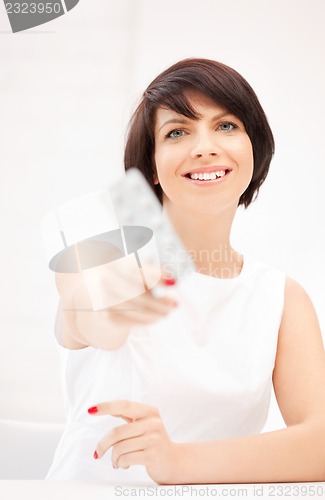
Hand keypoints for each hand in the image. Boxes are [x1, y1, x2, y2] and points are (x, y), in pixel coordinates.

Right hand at [55, 252, 176, 348]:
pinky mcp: (106, 317)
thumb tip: (172, 281)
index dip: (156, 275)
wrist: (87, 296)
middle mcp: (104, 282)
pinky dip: (148, 320)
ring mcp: (103, 301)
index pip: (136, 270)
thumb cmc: (116, 280)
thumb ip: (148, 273)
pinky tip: (157, 317)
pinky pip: (132, 321)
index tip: (174, 281)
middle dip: (159, 301)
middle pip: (137, 294)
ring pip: (136, 309)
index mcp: (112, 264)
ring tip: (169, 311)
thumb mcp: (128, 270)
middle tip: (175, 303)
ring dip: (156, 312)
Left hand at [88, 400, 181, 483]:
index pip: (124, 405)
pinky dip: (120, 464)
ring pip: (119, 448)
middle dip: (102, 445)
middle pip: (117, 432)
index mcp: (149, 411)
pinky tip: (124, 465)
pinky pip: (125, 459)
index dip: (106, 406)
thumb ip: (128, 416)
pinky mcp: (152, 455)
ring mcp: (154, 439)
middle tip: (97, 453)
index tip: (90, 410)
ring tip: (117, 461)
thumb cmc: (154, 442)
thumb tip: (105, 409)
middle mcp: (153, 422)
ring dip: (114, 458)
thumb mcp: (144, 424)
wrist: (174, 461)